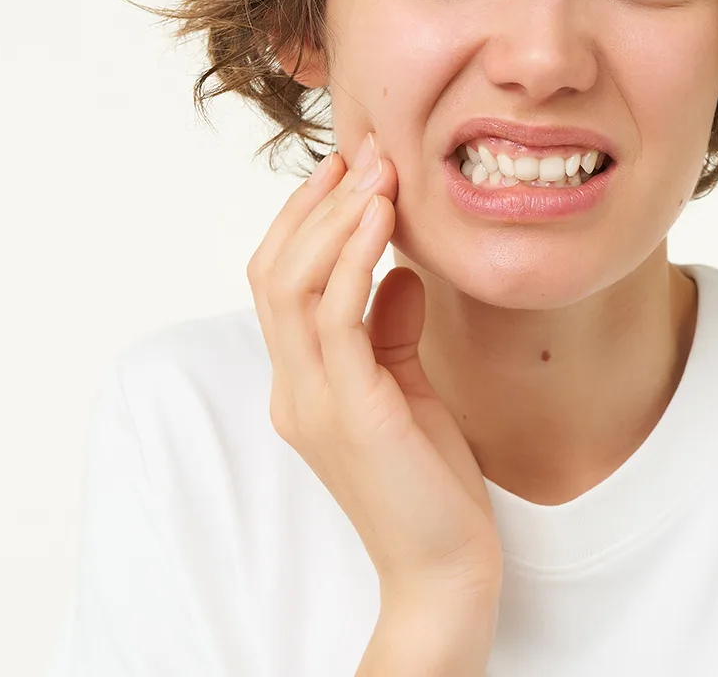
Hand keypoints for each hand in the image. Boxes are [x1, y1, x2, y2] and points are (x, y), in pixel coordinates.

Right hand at [247, 132, 502, 604]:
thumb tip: (402, 273)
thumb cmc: (433, 484)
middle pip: (271, 272)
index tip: (349, 168)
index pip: (278, 283)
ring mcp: (314, 401)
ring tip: (375, 169)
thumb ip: (393, 332)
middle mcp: (293, 389)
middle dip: (312, 204)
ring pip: (292, 285)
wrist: (446, 567)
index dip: (305, 219)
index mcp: (301, 385)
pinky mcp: (351, 412)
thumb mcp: (408, 390)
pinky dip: (353, 258)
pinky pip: (335, 316)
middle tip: (358, 151)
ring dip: (334, 218)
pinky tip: (383, 219)